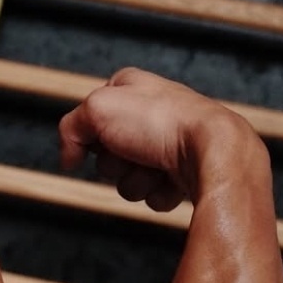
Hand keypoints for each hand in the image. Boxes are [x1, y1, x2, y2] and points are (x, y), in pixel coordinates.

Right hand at [58, 66, 258, 209]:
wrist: (214, 150)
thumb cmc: (160, 122)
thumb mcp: (97, 108)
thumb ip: (70, 129)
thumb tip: (68, 158)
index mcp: (131, 88)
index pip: (91, 115)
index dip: (91, 132)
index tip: (100, 136)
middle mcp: (151, 113)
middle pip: (107, 153)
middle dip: (115, 162)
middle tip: (134, 151)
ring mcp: (169, 144)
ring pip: (128, 178)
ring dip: (137, 181)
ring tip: (158, 168)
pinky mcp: (185, 172)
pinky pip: (154, 194)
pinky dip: (159, 193)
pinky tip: (174, 181)